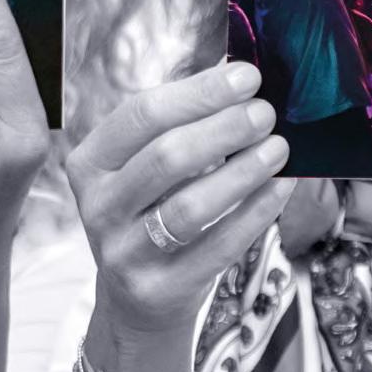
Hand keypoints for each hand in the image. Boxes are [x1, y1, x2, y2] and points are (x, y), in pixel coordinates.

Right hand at [66, 63, 288, 350]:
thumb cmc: (153, 211)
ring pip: (189, 207)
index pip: (143, 114)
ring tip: (279, 148)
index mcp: (90, 163)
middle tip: (267, 113)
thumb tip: (239, 71)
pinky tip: (281, 188)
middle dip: (225, 129)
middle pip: (166, 156)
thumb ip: (185, 121)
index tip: (248, 76)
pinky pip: (216, 247)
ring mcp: (123, 254)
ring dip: (242, 171)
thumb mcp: (148, 166)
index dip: (199, 92)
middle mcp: (98, 208)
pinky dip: (254, 213)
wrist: (139, 300)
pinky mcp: (158, 290)